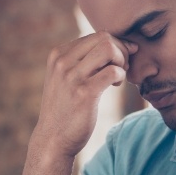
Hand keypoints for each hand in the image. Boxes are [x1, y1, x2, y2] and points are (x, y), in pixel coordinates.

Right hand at [32, 32, 137, 160]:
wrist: (53, 138)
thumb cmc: (65, 108)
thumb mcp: (65, 78)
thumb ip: (81, 60)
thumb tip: (115, 44)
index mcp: (58, 54)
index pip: (96, 35)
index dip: (115, 45)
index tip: (118, 62)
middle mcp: (63, 62)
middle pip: (104, 38)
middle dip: (121, 51)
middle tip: (122, 69)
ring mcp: (73, 77)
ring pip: (109, 50)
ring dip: (121, 62)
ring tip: (116, 78)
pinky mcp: (84, 93)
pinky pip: (113, 72)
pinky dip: (120, 76)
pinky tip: (114, 86)